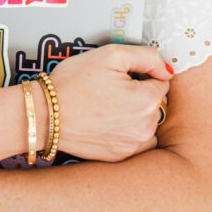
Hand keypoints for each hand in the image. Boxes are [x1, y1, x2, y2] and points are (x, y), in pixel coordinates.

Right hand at [46, 44, 172, 162]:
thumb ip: (146, 57)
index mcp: (147, 102)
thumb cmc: (74, 83)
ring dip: (134, 114)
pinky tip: (104, 122)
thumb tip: (167, 70)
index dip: (141, 74)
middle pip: (155, 103)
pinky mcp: (119, 157)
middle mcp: (145, 128)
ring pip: (146, 123)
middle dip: (138, 94)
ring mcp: (133, 146)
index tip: (120, 76)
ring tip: (105, 106)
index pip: (161, 82)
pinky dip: (125, 131)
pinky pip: (134, 141)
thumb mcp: (111, 54)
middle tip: (109, 89)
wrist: (44, 115)